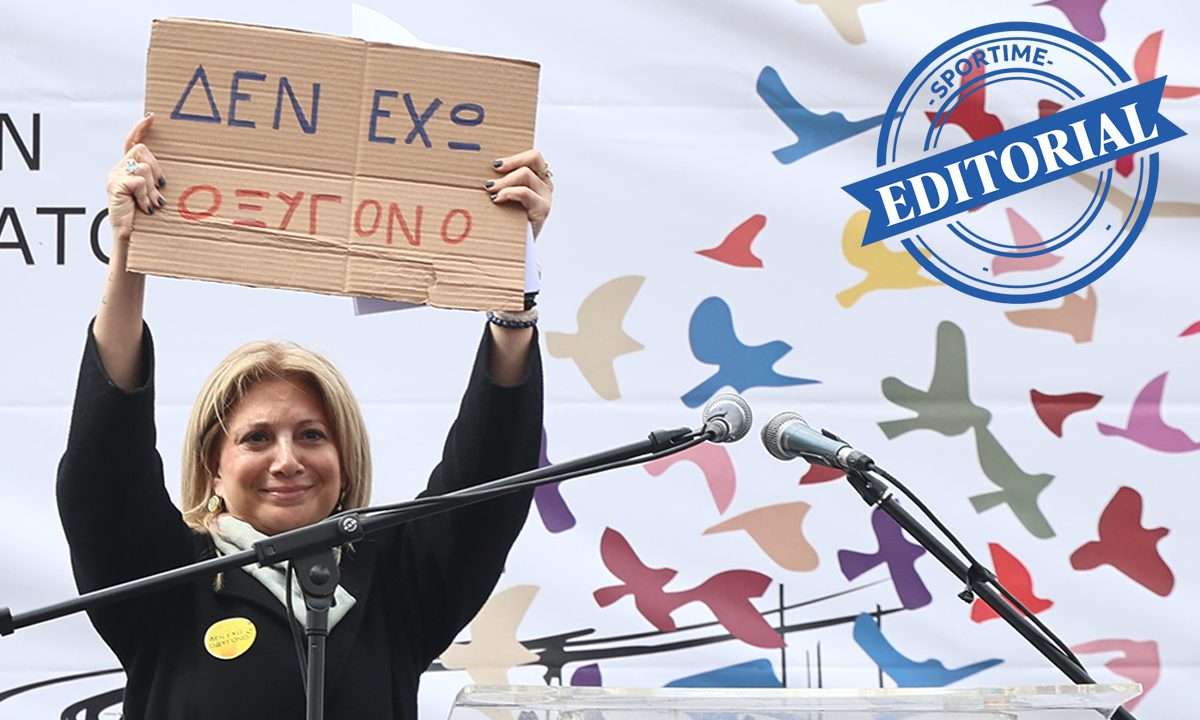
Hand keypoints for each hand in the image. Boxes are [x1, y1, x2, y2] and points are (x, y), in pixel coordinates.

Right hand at [106, 114, 166, 243]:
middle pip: (142, 150)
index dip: (140, 129)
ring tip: (150, 204)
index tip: (151, 118)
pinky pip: (139, 181)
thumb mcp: (151, 195)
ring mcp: (115, 176)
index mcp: (127, 170)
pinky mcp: (115, 185)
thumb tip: (165, 179)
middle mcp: (118, 170)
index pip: (131, 142)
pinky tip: (144, 207)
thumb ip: (154, 182)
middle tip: (159, 189)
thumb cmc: (143, 219)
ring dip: (152, 188)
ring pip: (144, 167)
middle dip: (156, 169)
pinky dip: (145, 195)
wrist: (131, 238)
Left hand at [488, 149, 552, 237]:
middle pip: (534, 157)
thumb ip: (502, 183)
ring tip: (491, 189)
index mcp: (538, 177)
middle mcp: (544, 183)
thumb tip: (482, 173)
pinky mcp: (542, 207)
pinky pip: (525, 192)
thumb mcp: (507, 197)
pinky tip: (498, 198)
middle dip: (511, 160)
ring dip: (505, 180)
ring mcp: (545, 195)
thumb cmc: (511, 221)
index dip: (514, 155)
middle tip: (494, 168)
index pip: (532, 156)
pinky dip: (509, 192)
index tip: (494, 162)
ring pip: (526, 174)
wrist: (520, 247)